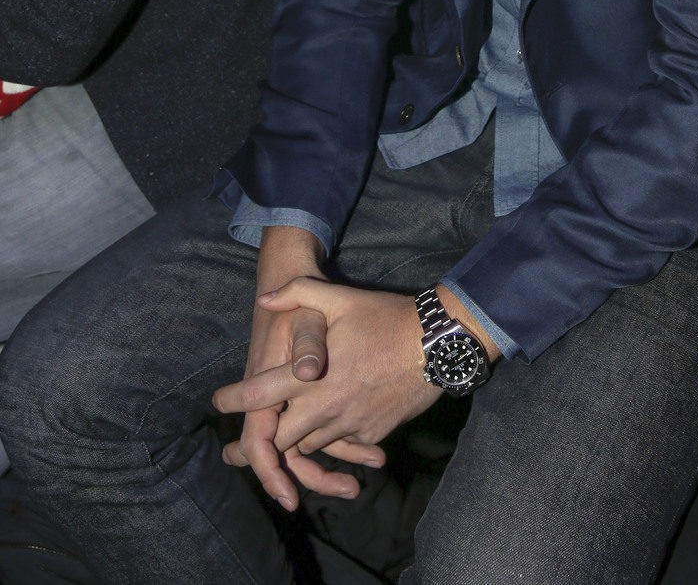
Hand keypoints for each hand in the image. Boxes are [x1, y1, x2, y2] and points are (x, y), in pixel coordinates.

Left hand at [216, 228, 384, 512]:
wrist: (437, 343)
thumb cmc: (385, 318)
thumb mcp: (340, 298)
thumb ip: (298, 294)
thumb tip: (265, 299)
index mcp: (311, 378)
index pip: (260, 396)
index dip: (233, 401)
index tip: (218, 402)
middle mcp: (326, 408)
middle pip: (282, 436)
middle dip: (269, 431)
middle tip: (257, 427)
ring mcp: (351, 424)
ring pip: (311, 444)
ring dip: (301, 434)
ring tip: (296, 421)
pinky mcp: (373, 434)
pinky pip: (344, 443)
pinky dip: (334, 436)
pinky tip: (335, 419)